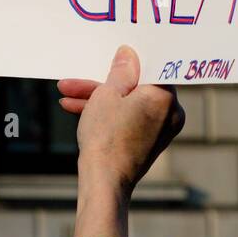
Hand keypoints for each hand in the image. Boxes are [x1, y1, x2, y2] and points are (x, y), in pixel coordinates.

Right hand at [58, 45, 184, 194]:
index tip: (113, 54)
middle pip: (136, 86)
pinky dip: (109, 113)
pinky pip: (130, 118)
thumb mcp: (107, 94)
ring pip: (129, 102)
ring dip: (99, 98)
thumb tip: (129, 54)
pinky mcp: (150, 141)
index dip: (129, 59)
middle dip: (103, 82)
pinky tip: (77, 108)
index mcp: (165, 96)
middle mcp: (171, 112)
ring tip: (66, 94)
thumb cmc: (106, 136)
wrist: (104, 182)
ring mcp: (161, 129)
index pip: (151, 66)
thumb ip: (121, 71)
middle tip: (78, 77)